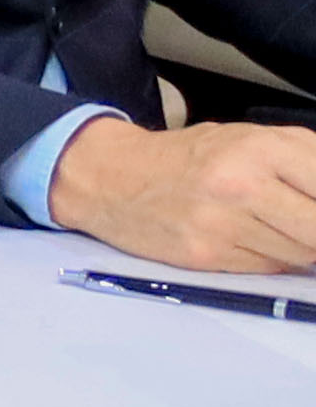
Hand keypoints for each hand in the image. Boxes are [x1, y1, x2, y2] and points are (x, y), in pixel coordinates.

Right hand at [50, 115, 315, 274]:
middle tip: (305, 225)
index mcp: (260, 148)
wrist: (111, 178)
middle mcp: (241, 185)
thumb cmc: (188, 157)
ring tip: (280, 227)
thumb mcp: (250, 138)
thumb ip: (303, 161)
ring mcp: (222, 224)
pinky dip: (272, 258)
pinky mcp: (206, 255)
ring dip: (301, 247)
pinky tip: (254, 240)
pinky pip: (267, 267)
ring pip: (299, 253)